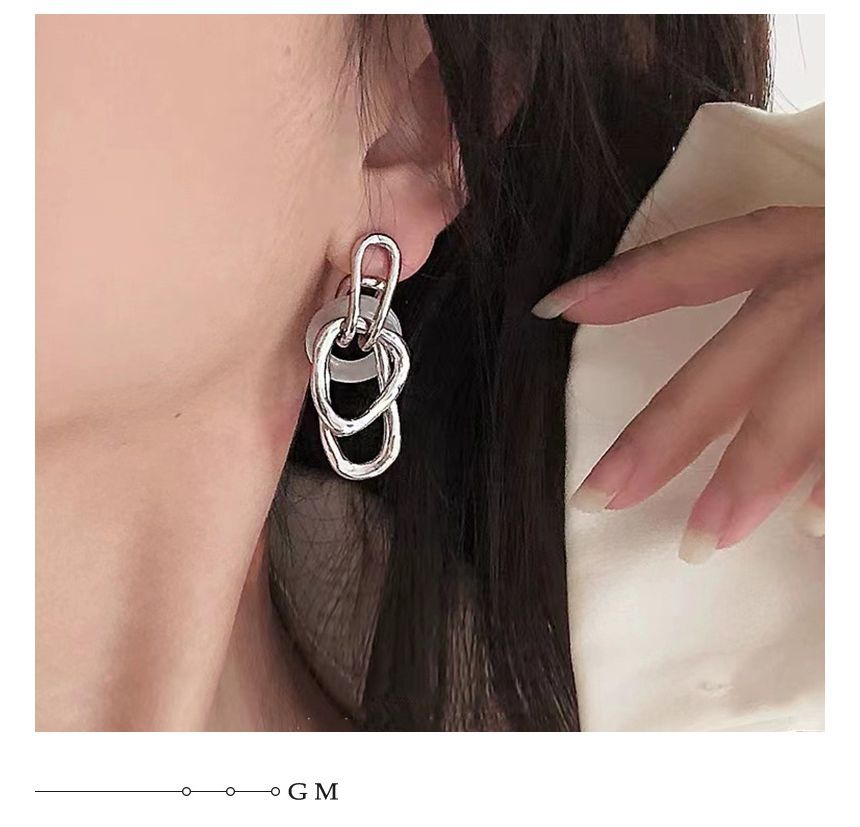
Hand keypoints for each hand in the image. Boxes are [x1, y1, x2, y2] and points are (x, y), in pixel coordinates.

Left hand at [533, 206, 823, 563]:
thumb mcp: (830, 265)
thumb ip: (784, 307)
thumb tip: (707, 383)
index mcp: (818, 235)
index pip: (706, 255)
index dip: (631, 281)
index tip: (557, 308)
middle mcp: (843, 268)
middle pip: (740, 356)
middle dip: (668, 431)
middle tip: (599, 495)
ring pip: (812, 394)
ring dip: (758, 471)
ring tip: (702, 538)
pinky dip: (842, 469)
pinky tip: (821, 529)